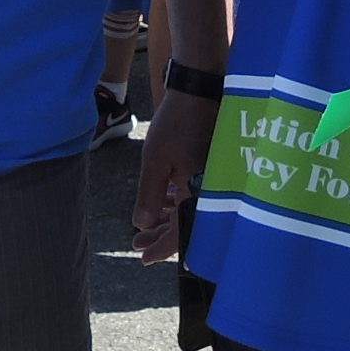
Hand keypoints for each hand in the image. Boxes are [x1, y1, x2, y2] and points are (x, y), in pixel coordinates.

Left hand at [132, 94, 214, 262]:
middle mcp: (210, 191)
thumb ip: (149, 195)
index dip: (161, 249)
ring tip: (146, 226)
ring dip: (167, 219)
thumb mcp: (155, 160)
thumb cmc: (177, 123)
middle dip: (160, 236)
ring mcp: (212, 180)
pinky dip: (177, 202)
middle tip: (138, 244)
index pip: (181, 234)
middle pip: (186, 225)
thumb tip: (142, 225)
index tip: (143, 259)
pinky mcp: (211, 169)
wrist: (200, 91)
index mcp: (199, 193)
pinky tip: (164, 202)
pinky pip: (194, 194)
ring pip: (189, 210)